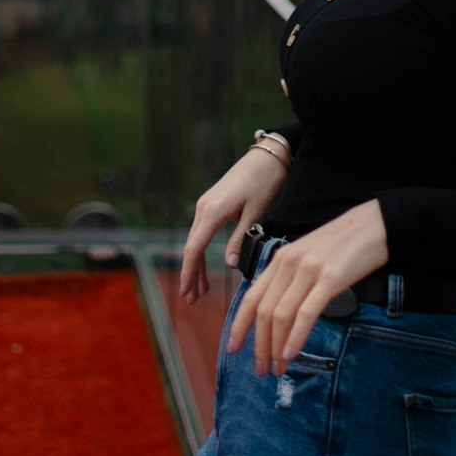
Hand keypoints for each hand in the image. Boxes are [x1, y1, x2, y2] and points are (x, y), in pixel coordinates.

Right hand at [179, 149, 288, 304]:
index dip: (189, 273)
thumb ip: (241, 238)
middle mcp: (204, 207)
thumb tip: (229, 266)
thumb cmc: (265, 181)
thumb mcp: (256, 212)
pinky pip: (203, 231)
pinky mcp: (213, 203)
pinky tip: (208, 265)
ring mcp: (207, 204)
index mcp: (213, 211)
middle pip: (191, 246)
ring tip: (200, 290)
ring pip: (196, 240)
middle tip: (193, 300)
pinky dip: (203, 250)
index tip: (187, 293)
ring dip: (197, 264)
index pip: (194, 248)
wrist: (268, 155)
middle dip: (191, 274)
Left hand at [226, 199, 388, 376]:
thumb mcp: (308, 255)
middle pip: (264, 311)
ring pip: (282, 315)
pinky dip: (296, 336)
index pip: (251, 297)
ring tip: (278, 368)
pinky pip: (307, 312)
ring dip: (276, 347)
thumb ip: (291, 277)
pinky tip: (292, 353)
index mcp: (282, 258)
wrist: (375, 224)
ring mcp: (310, 270)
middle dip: (259, 345)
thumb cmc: (344, 242)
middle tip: (261, 370)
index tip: (232, 349)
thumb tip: (279, 311)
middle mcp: (290, 263)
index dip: (239, 326)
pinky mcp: (331, 277)